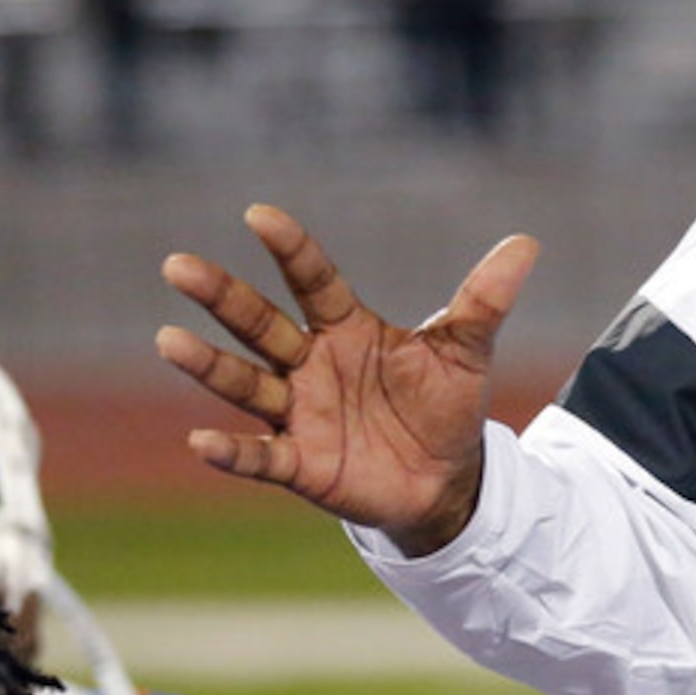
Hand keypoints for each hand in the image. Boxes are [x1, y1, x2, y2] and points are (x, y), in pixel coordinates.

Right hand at [157, 203, 538, 556]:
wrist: (449, 479)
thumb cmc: (447, 406)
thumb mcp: (468, 350)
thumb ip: (485, 300)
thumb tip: (528, 242)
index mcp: (348, 329)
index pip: (314, 281)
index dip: (290, 249)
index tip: (258, 215)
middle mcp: (311, 365)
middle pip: (259, 323)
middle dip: (222, 297)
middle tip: (178, 265)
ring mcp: (300, 413)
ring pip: (245, 383)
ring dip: (208, 365)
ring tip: (167, 339)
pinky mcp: (301, 464)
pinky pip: (260, 456)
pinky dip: (231, 451)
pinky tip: (201, 439)